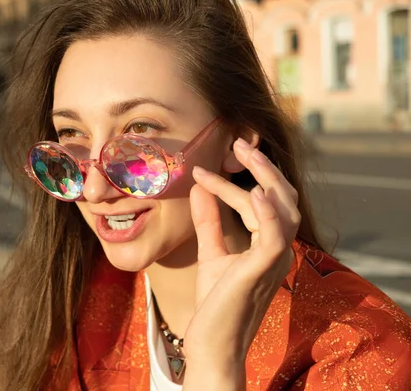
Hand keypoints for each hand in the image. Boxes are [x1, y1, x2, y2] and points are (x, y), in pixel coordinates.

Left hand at [182, 138, 300, 388]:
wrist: (212, 343)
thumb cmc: (216, 303)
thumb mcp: (211, 252)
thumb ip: (210, 221)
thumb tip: (200, 186)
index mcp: (268, 244)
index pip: (260, 202)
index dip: (234, 182)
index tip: (201, 170)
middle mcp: (278, 248)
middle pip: (282, 197)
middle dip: (262, 167)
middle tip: (238, 142)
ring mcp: (275, 258)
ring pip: (283, 208)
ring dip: (265, 177)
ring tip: (244, 152)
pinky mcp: (264, 269)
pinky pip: (275, 235)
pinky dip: (268, 211)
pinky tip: (253, 191)